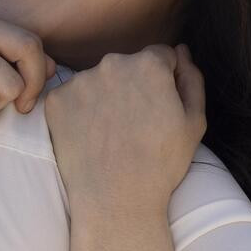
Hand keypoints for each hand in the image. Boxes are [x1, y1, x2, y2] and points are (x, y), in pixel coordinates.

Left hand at [44, 44, 206, 216]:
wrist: (114, 199)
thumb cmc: (160, 164)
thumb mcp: (194, 122)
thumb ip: (191, 79)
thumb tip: (182, 51)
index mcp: (149, 64)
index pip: (160, 56)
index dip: (164, 81)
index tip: (160, 107)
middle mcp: (112, 63)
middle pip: (127, 66)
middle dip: (134, 86)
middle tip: (135, 125)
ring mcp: (80, 81)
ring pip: (98, 81)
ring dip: (105, 97)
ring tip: (112, 134)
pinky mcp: (56, 101)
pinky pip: (72, 98)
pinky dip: (80, 112)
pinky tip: (91, 137)